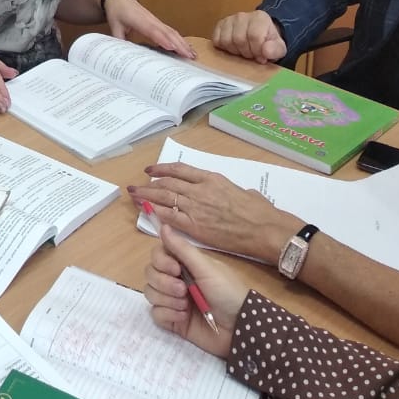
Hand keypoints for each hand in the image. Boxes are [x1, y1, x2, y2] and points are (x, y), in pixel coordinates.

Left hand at [105, 0, 195, 59]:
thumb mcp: (114, 27)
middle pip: (166, 32)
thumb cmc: (116, 12)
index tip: (171, 47)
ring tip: (192, 54)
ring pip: (171, 31)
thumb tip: (122, 55)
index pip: (151, 30)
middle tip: (188, 56)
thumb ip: (118, 41)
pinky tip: (186, 47)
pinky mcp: (158, 22)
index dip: (162, 39)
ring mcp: (155, 20)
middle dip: (179, 44)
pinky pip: (170, 31)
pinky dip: (179, 39)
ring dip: (182, 43)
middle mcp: (150, 20)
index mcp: (138, 20)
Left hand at [127, 161, 297, 263]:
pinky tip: (148, 211)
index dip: (162, 169)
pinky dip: (157, 213)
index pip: (179, 170)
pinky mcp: (195, 226)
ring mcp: (196, 207)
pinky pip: (170, 217)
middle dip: (148, 184)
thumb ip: (232, 190)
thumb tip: (233, 193)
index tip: (151, 170)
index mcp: (211, 178)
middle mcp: (200, 190)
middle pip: (167, 183)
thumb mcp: (245, 191)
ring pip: (164, 198)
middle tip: (135, 185)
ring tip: (134, 196)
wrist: (265, 229)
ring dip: (146, 196)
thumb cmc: (260, 211)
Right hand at [143, 223, 243, 357]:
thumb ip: (182, 248)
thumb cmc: (226, 292)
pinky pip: (156, 314)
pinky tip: (184, 317)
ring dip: (167, 299)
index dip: (161, 261)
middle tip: (183, 290)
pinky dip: (168, 314)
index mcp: (183, 264)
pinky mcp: (172, 320)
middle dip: (164, 282)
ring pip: (150, 293)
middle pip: (150, 273)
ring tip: (186, 306)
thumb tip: (163, 225)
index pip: (157, 255)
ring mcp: (172, 300)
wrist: (238, 327)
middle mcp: (175, 280)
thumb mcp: (206, 268)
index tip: (175, 269)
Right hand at [211, 10, 285, 62]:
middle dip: (246, 52)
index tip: (261, 57)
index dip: (257, 51)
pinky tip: (233, 48)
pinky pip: (216, 39)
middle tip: (252, 55)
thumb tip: (266, 51)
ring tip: (243, 51)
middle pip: (239, 39)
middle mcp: (242, 16)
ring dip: (235, 51)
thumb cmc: (269, 42)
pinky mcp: (220, 25)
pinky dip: (224, 47)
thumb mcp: (279, 48)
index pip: (254, 36)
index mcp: (259, 18)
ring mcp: (229, 19)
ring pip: (226, 40)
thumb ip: (275, 49)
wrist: (260, 35)